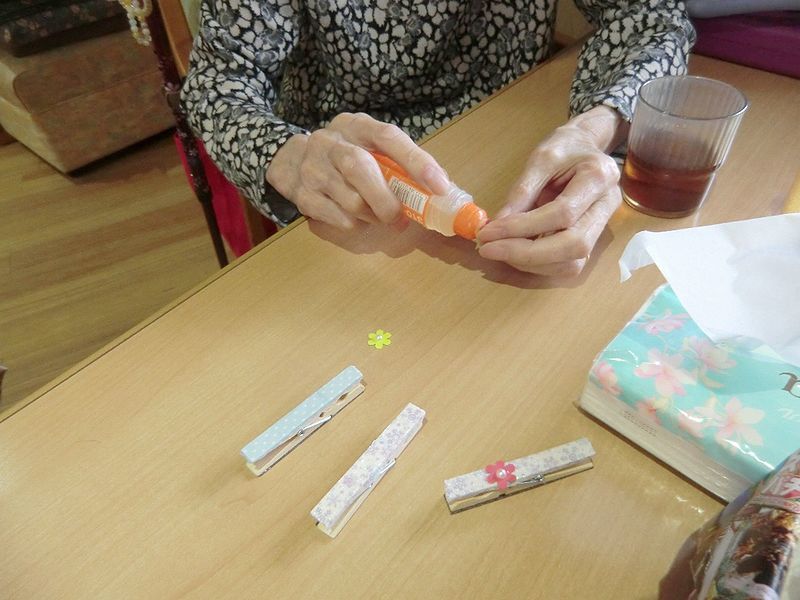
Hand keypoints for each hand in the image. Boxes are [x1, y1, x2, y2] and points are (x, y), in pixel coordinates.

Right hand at [266, 112, 449, 228]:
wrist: (291, 160)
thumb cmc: (344, 155)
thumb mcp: (368, 146)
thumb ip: (399, 161)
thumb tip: (441, 189)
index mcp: (356, 125)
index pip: (388, 137)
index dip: (417, 162)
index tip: (440, 186)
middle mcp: (330, 142)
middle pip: (360, 168)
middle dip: (387, 199)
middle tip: (400, 217)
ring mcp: (312, 168)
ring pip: (352, 201)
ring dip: (373, 216)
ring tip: (377, 215)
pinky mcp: (303, 195)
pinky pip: (340, 218)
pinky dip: (356, 224)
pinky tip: (356, 217)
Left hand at [477, 106, 626, 275]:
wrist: (586, 148)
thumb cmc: (564, 148)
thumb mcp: (540, 159)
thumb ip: (521, 191)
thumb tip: (497, 225)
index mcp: (598, 177)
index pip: (562, 213)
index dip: (522, 227)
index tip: (488, 232)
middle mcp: (607, 206)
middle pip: (574, 245)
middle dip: (526, 254)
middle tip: (489, 250)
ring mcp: (602, 227)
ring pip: (572, 263)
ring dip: (530, 263)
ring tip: (499, 250)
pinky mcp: (591, 242)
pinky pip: (567, 266)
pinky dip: (537, 266)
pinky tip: (514, 254)